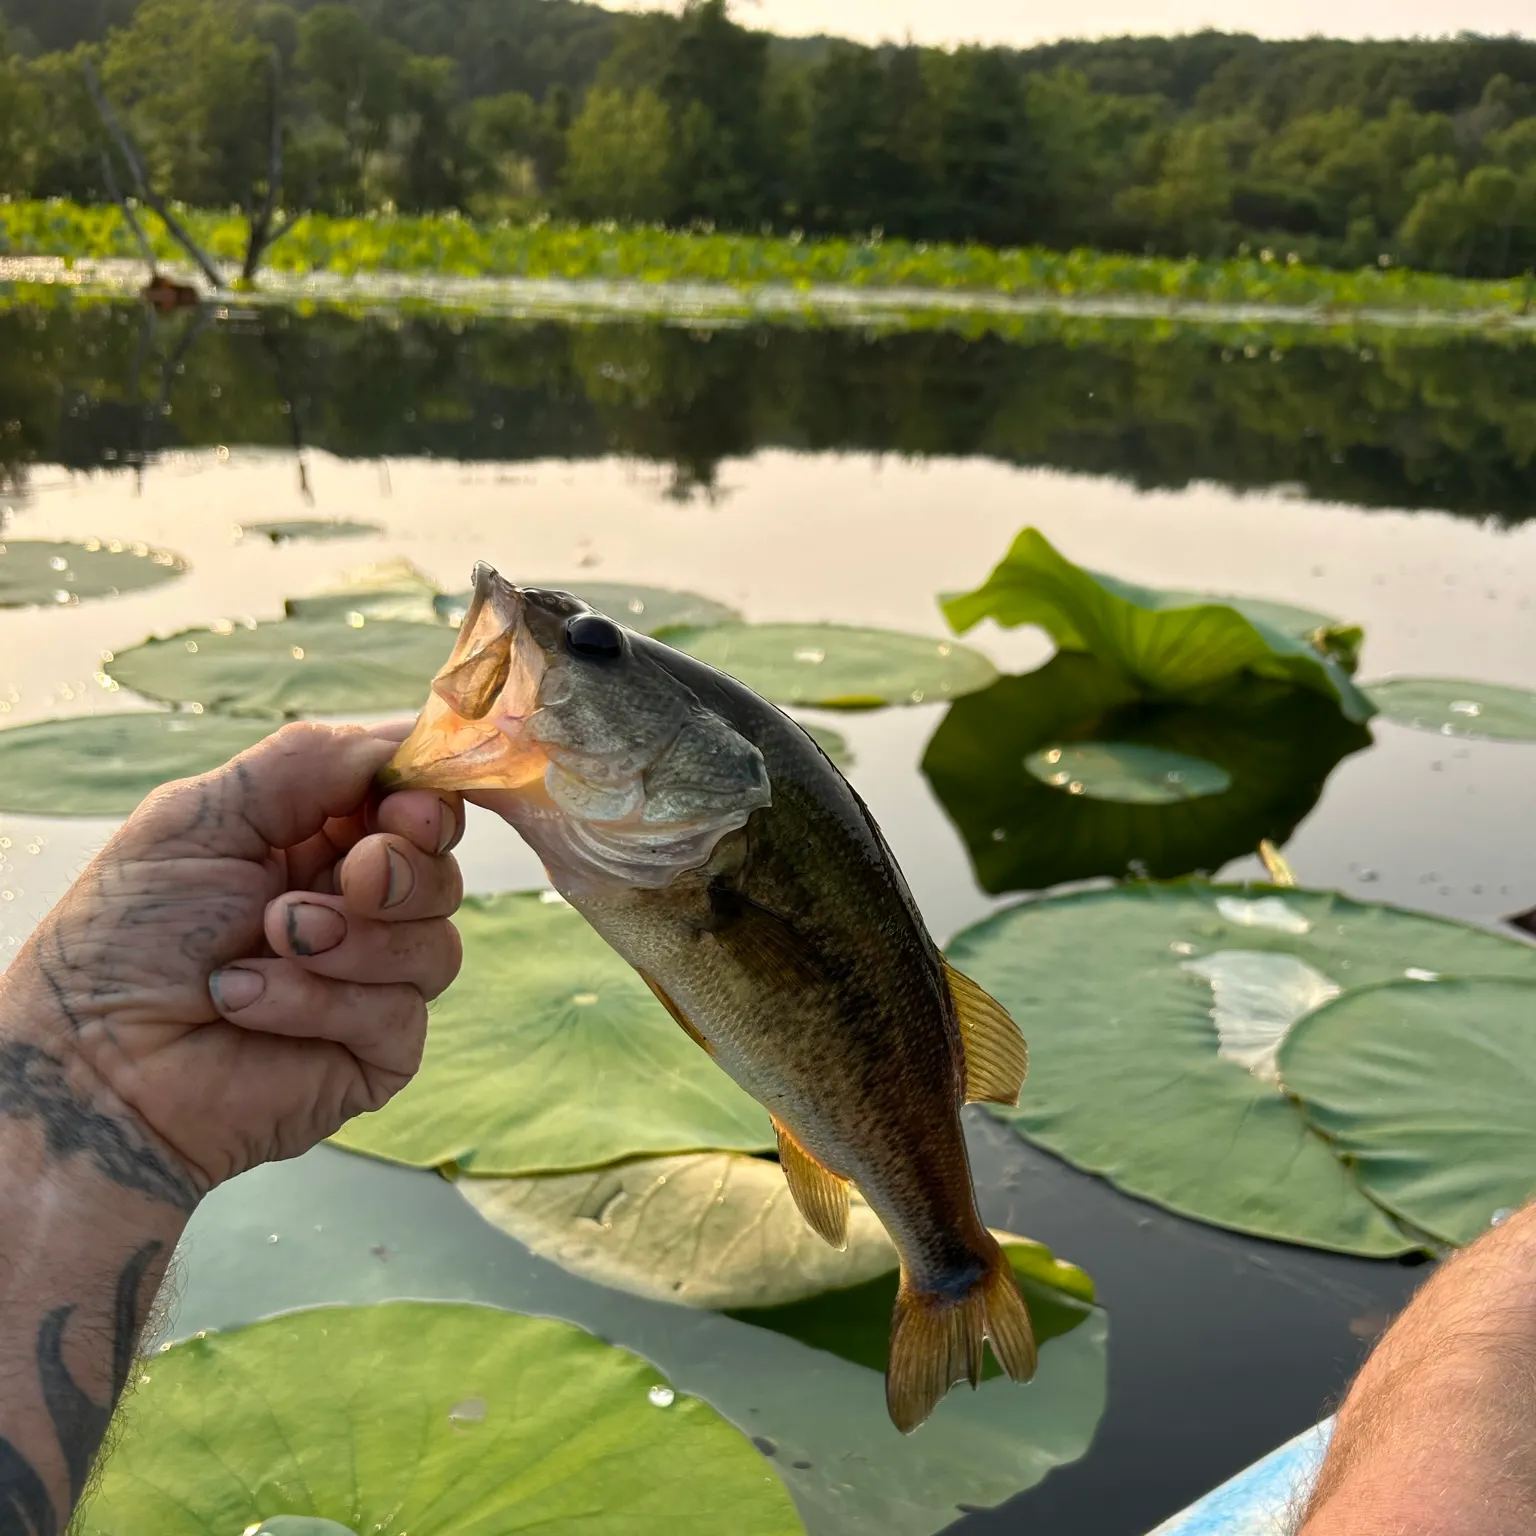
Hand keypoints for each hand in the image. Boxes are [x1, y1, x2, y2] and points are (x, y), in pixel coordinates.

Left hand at [0, 721, 463, 1201]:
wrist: (89, 1067)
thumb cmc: (123, 941)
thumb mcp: (201, 816)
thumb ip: (307, 762)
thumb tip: (404, 742)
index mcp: (318, 841)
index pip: (414, 803)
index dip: (424, 800)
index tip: (401, 808)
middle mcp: (354, 908)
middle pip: (442, 869)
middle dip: (397, 869)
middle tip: (345, 880)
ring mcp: (372, 982)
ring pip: (438, 943)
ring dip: (348, 941)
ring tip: (268, 945)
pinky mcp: (377, 1052)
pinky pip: (401, 1013)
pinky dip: (322, 1002)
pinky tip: (250, 1004)